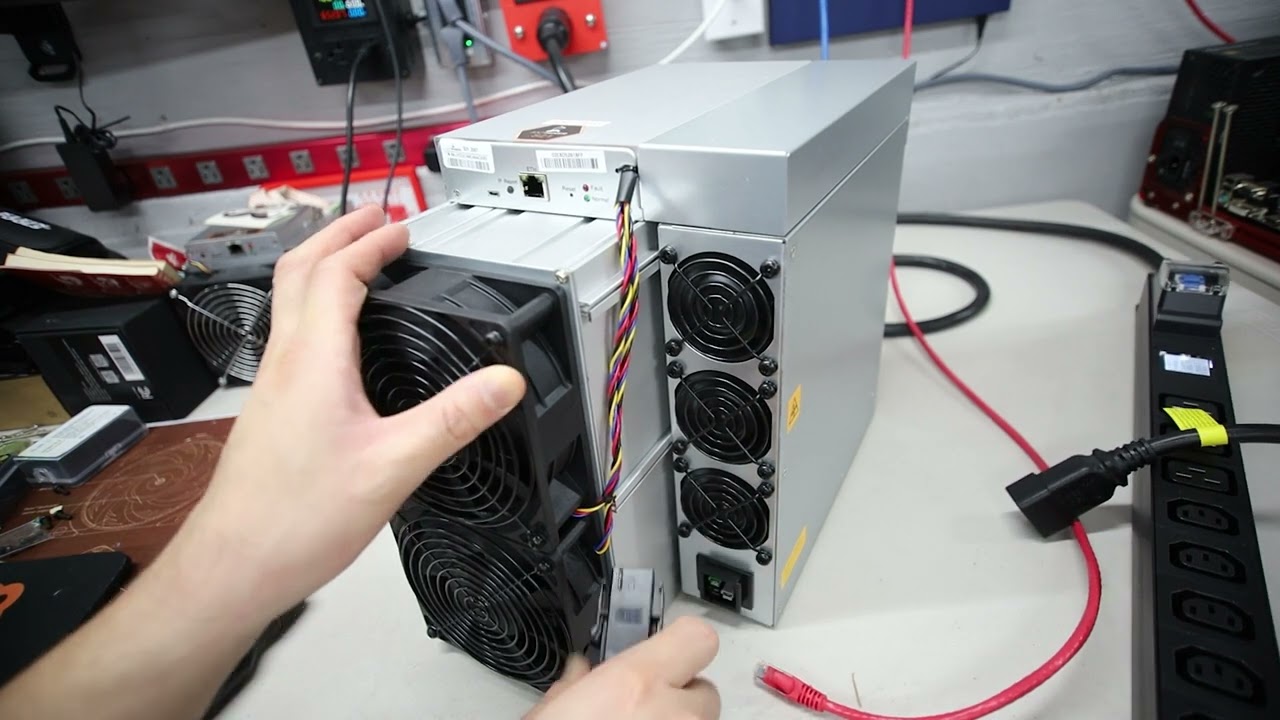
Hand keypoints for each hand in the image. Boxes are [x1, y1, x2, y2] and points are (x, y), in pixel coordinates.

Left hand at [166, 206, 526, 626]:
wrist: (232, 565)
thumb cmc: (297, 519)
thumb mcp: (394, 468)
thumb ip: (452, 420)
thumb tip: (504, 381)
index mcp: (313, 361)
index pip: (336, 274)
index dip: (370, 242)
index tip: (402, 227)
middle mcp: (285, 362)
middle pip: (298, 270)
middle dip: (338, 234)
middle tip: (375, 217)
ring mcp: (270, 385)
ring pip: (287, 300)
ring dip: (321, 264)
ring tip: (356, 257)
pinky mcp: (269, 409)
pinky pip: (289, 334)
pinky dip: (315, 304)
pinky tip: (337, 334)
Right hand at [525, 617, 721, 719]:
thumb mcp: (548, 713)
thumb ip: (572, 686)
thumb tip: (580, 675)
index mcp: (635, 685)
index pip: (697, 637)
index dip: (684, 642)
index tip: (667, 648)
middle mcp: (672, 714)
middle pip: (703, 690)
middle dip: (678, 696)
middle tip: (642, 707)